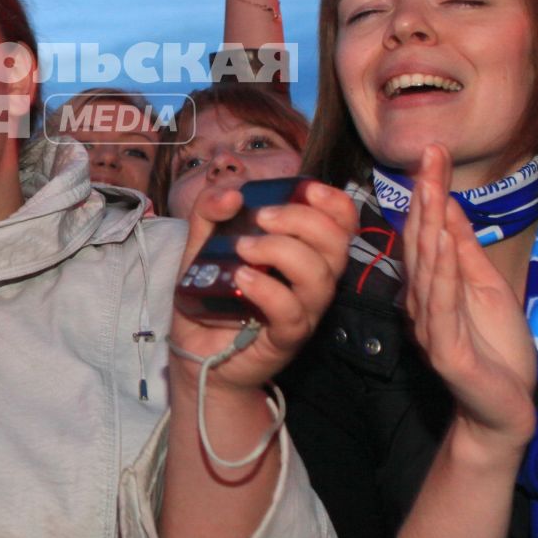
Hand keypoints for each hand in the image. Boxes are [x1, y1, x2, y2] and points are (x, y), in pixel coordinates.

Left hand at [170, 177, 355, 392]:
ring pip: (319, 277)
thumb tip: (232, 194)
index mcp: (305, 251)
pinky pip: (291, 312)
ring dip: (282, 251)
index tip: (305, 188)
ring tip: (243, 247)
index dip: (334, 203)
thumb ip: (211, 210)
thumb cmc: (211, 293)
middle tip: (261, 217)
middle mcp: (313, 280)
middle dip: (302, 220)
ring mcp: (303, 311)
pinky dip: (267, 289)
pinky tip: (242, 278)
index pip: (342, 224)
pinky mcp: (286, 338)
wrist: (195, 349)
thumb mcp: (202, 242)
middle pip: (336, 244)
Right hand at [402, 145, 536, 449]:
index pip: (429, 230)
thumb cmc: (498, 352)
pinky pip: (441, 304)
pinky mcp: (443, 349)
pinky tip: (441, 241)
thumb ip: (466, 253)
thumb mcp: (487, 289)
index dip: (430, 190)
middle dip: (425, 194)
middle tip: (428, 153)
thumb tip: (447, 209)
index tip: (434, 151)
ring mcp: (430, 325)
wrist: (505, 412)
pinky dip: (440, 271)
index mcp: (433, 286)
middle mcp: (422, 301)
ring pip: (426, 267)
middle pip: (422, 240)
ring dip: (428, 224)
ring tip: (430, 185)